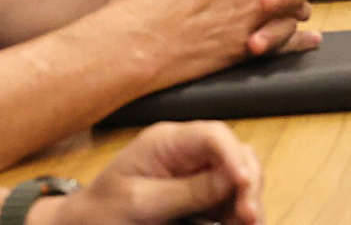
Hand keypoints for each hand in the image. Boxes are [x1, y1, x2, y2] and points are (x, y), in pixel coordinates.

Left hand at [46, 120, 263, 224]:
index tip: (243, 184)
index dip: (234, 156)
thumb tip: (232, 180)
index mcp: (167, 142)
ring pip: (238, 178)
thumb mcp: (140, 204)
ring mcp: (195, 172)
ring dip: (246, 201)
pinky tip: (239, 224)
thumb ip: (187, 191)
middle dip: (247, 184)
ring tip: (245, 224)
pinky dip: (238, 212)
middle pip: (235, 155)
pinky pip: (229, 199)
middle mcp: (187, 151)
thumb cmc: (101, 213)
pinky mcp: (199, 194)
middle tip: (249, 218)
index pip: (213, 135)